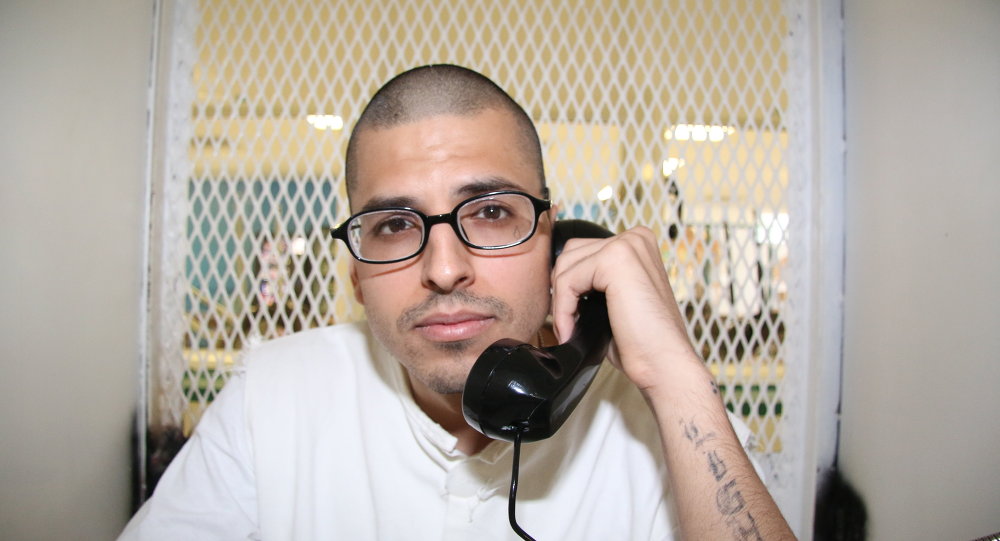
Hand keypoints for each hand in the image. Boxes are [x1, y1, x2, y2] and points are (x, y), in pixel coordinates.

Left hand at [549, 226, 701, 393]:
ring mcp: (626, 245)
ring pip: (565, 266)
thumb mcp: (613, 300)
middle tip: (568, 324)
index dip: (568, 286)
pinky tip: (572, 331)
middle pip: (570, 254)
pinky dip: (562, 310)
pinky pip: (567, 281)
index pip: (580, 252)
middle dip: (562, 291)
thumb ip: (592, 282)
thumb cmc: (641, 340)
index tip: (570, 317)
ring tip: (570, 330)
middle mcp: (634, 237)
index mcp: (636, 243)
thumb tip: (554, 282)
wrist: (663, 363)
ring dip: (561, 302)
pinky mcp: (615, 260)